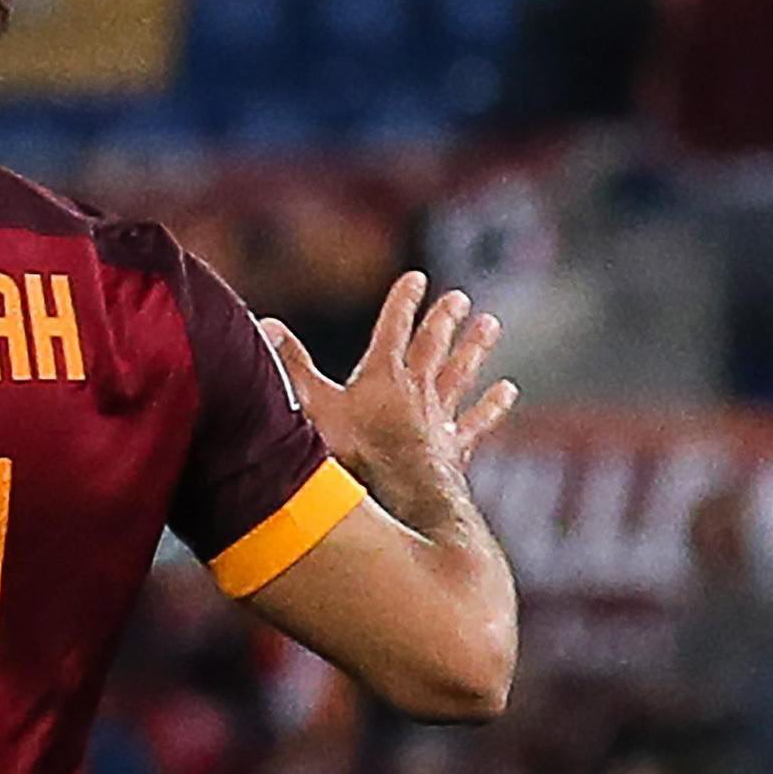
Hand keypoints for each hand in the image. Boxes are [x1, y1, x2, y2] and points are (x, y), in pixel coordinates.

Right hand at [262, 272, 519, 480]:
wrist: (399, 495)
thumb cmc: (352, 453)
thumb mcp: (312, 404)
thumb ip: (291, 364)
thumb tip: (266, 324)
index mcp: (382, 375)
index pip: (394, 328)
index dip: (404, 302)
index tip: (417, 278)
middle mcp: (416, 390)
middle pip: (433, 346)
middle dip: (444, 320)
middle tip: (461, 299)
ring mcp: (438, 418)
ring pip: (460, 375)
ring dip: (474, 349)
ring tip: (491, 324)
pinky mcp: (453, 447)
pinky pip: (477, 420)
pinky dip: (492, 405)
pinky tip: (507, 390)